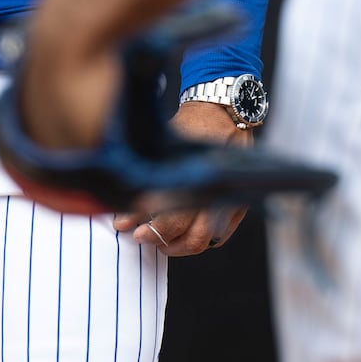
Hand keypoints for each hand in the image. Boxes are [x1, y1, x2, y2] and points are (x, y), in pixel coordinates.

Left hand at [114, 100, 249, 255]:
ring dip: (178, 247)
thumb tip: (123, 206)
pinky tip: (183, 238)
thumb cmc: (191, 127)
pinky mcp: (237, 205)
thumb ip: (147, 176)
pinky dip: (199, 243)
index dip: (144, 222)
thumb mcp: (164, 143)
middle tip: (141, 236)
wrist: (222, 114)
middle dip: (158, 237)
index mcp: (192, 170)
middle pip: (184, 228)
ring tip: (161, 243)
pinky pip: (219, 238)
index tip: (126, 227)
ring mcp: (227, 199)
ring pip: (202, 239)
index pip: (167, 208)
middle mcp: (212, 187)